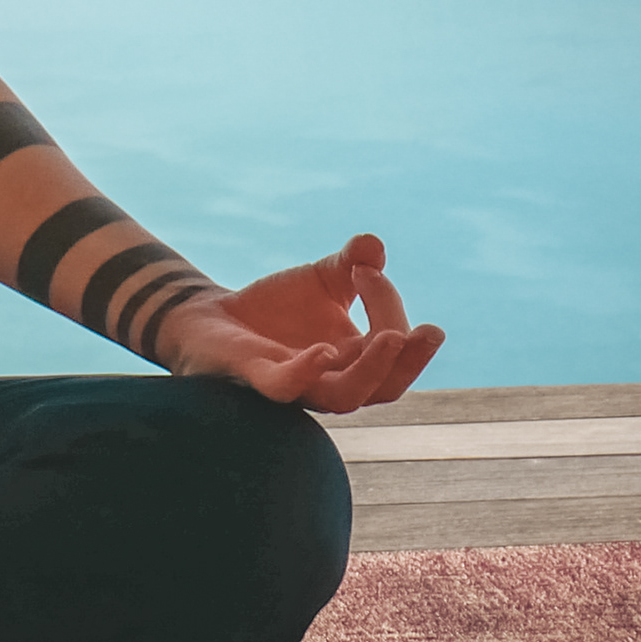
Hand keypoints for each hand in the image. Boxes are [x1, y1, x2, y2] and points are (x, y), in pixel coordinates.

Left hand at [155, 234, 444, 411]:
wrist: (212, 317)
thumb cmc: (276, 308)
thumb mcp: (322, 279)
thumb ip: (351, 263)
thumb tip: (373, 245)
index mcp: (355, 361)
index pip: (391, 345)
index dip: (390, 306)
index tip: (367, 267)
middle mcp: (332, 381)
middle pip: (384, 387)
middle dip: (410, 361)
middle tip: (428, 332)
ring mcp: (297, 384)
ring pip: (344, 397)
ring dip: (371, 370)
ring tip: (390, 337)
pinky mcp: (257, 377)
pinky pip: (286, 387)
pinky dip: (306, 372)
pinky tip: (322, 350)